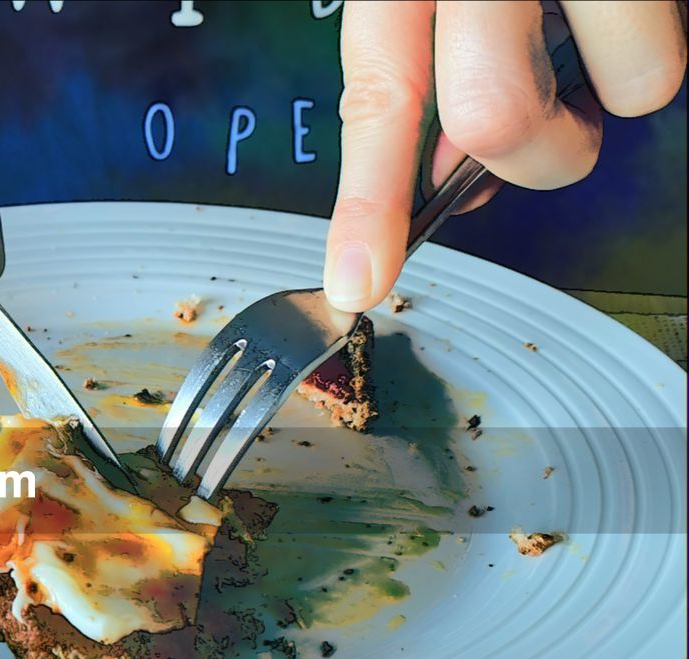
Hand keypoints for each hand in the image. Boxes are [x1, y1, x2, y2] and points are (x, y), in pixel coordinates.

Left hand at [324, 0, 685, 312]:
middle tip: (550, 122)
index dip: (367, 204)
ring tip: (603, 23)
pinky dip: (661, 34)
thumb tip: (445, 176)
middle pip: (503, 118)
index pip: (380, 97)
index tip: (357, 279)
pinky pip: (682, 38)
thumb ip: (430, 66)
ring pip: (639, 85)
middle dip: (536, 156)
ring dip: (627, 82)